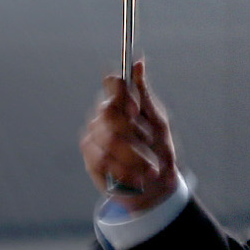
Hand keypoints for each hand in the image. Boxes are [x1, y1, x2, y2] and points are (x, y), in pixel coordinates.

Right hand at [81, 60, 178, 208]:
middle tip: (150, 143)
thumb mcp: (158, 122)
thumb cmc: (158, 150)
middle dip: (133, 132)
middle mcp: (104, 116)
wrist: (156, 187)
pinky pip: (104, 160)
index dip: (122, 94)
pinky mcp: (90, 159)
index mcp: (122, 102)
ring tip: (151, 168)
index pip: (113, 83)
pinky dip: (125, 171)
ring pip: (108, 139)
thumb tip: (138, 62)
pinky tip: (138, 177)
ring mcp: (93, 137)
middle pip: (108, 111)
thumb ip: (144, 95)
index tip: (136, 110)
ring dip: (135, 156)